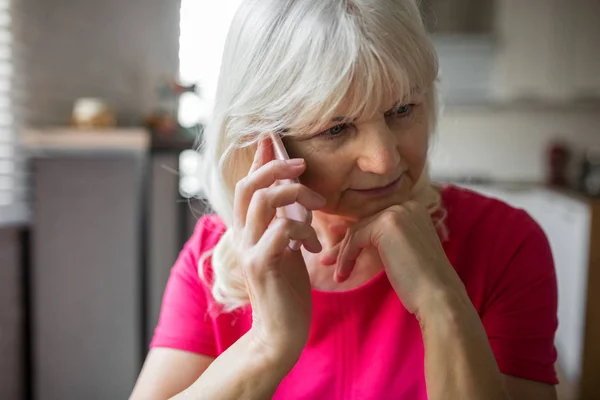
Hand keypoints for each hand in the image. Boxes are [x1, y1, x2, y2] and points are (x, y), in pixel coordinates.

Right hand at [232, 138, 324, 362]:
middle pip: (248, 185)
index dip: (258, 159)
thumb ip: (285, 221)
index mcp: (248, 229)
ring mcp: (249, 250)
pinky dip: (301, 231)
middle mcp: (242, 236)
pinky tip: (313, 246)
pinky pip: (280, 232)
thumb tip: (295, 195)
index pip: (248, 185)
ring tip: (316, 205)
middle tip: (302, 164)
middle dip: (275, 167)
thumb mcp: (286, 248)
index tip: (271, 136)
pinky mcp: (261, 266)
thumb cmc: (287, 289)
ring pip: (262, 201)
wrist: (280, 332)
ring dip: (293, 195)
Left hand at [320, 201, 465, 316]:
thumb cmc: (420, 282)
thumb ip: (383, 240)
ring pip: (358, 231)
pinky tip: (343, 275)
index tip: (338, 246)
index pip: (375, 219)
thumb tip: (353, 235)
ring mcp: (397, 212)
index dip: (354, 233)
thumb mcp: (401, 252)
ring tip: (335, 274)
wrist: (437, 296)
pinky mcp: (387, 224)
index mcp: (413, 209)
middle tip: (327, 260)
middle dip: (344, 244)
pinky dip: (346, 257)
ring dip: (343, 254)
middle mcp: (407, 205)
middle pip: (364, 223)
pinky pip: (356, 238)